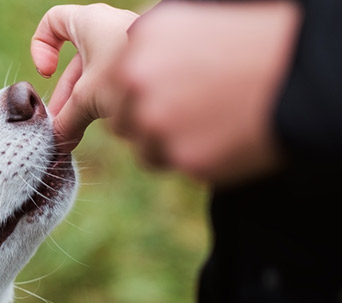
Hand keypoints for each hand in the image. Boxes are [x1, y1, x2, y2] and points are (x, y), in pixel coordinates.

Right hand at [30, 3, 138, 152]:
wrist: (188, 69)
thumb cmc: (130, 71)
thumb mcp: (88, 99)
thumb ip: (67, 120)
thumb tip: (57, 142)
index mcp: (89, 22)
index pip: (52, 22)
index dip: (41, 46)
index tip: (48, 72)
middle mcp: (108, 28)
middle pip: (75, 60)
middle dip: (67, 93)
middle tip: (62, 123)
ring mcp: (129, 44)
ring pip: (98, 73)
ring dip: (87, 101)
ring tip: (82, 131)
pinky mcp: (147, 61)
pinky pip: (119, 78)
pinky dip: (109, 99)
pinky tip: (109, 123)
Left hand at [114, 1, 300, 185]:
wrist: (301, 74)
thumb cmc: (253, 42)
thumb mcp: (192, 22)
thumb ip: (151, 45)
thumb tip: (127, 59)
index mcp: (139, 41)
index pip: (114, 83)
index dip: (138, 94)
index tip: (162, 96)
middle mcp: (137, 80)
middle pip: (122, 120)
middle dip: (148, 122)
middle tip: (188, 115)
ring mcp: (157, 121)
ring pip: (144, 149)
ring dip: (168, 144)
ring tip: (210, 125)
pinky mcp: (184, 157)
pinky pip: (176, 166)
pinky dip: (197, 157)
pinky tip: (224, 137)